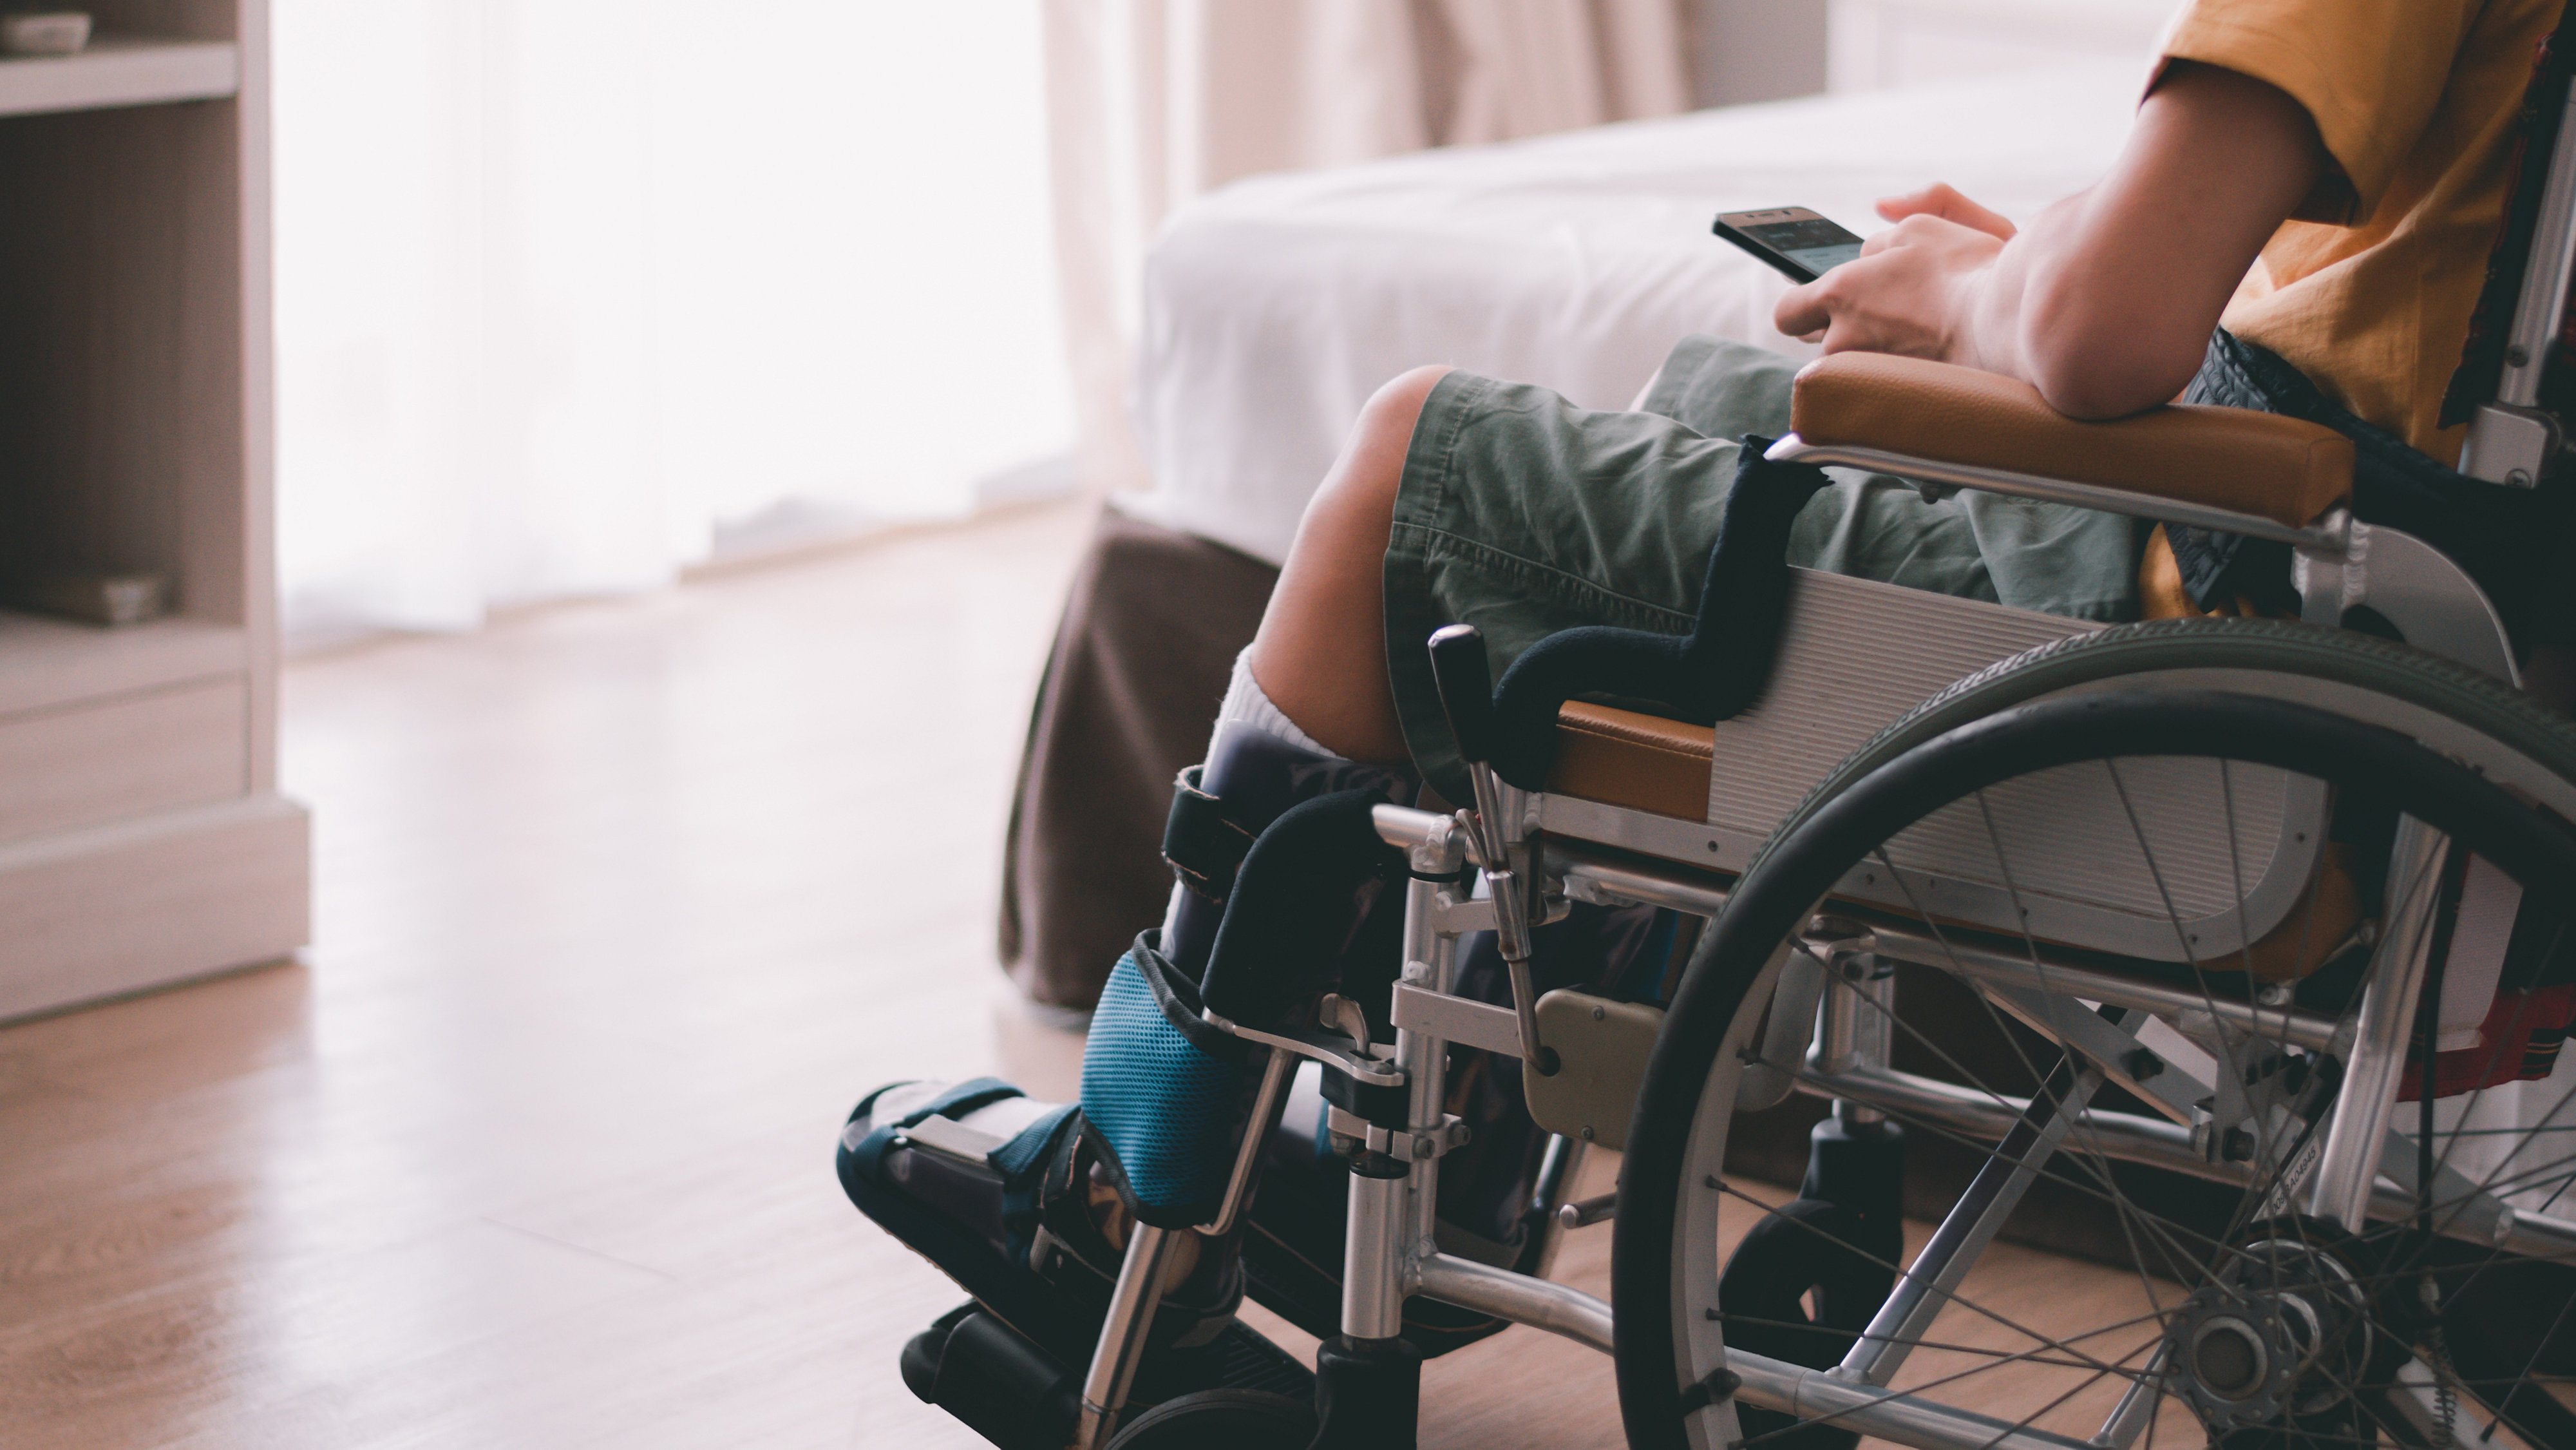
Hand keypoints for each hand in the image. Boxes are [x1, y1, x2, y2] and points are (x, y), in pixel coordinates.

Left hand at [1773, 184, 2011, 364]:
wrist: (2011, 326)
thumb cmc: (1970, 272)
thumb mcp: (1928, 225)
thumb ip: (1896, 218)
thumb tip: (1881, 209)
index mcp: (1840, 293)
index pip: (1788, 311)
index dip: (1802, 306)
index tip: (1819, 301)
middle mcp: (1843, 341)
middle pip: (1820, 342)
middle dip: (1839, 326)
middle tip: (1879, 313)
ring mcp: (1867, 376)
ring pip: (1852, 365)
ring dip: (1869, 349)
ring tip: (1913, 333)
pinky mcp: (1894, 400)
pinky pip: (1878, 386)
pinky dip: (1895, 372)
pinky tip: (1925, 357)